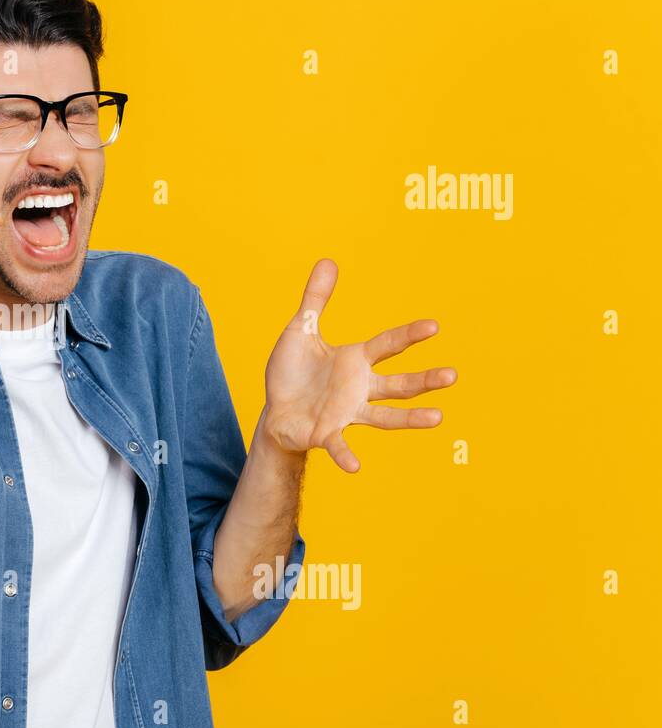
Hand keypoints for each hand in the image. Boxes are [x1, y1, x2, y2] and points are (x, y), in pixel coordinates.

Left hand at [260, 259, 457, 472]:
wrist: (275, 411)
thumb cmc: (292, 372)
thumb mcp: (300, 331)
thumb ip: (315, 299)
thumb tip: (327, 260)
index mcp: (355, 360)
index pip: (388, 344)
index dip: (408, 335)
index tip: (433, 326)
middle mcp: (359, 388)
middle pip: (398, 384)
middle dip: (424, 380)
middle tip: (452, 375)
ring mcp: (346, 413)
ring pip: (384, 417)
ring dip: (409, 419)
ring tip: (438, 419)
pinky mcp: (327, 433)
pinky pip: (340, 445)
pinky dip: (346, 455)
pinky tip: (355, 467)